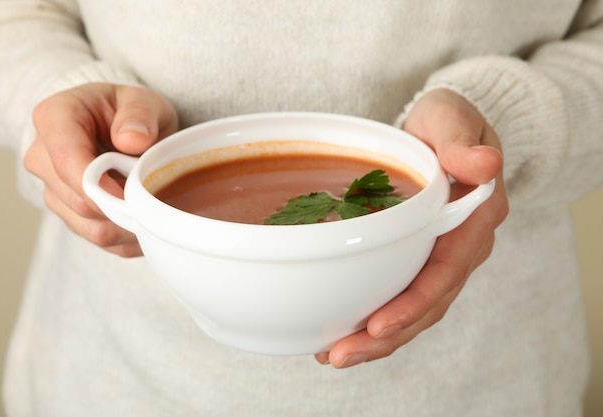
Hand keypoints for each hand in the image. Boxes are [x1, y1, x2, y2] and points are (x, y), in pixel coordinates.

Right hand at [24, 83, 178, 256]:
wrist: (123, 130)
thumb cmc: (130, 113)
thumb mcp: (143, 101)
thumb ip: (139, 114)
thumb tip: (132, 140)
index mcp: (55, 119)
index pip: (66, 160)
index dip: (99, 185)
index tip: (131, 194)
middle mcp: (43, 158)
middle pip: (78, 201)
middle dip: (122, 204)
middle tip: (157, 193)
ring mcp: (54, 191)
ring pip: (91, 226)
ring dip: (128, 223)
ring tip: (154, 203)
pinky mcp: (69, 216)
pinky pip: (101, 240)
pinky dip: (129, 236)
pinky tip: (146, 218)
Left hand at [315, 89, 508, 367]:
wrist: (445, 129)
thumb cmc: (448, 121)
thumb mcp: (453, 119)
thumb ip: (464, 143)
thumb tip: (485, 164)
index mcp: (475, 216)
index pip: (446, 270)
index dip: (414, 302)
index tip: (377, 325)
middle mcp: (463, 246)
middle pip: (429, 303)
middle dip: (386, 335)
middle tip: (338, 355)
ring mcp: (443, 256)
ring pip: (416, 309)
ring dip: (378, 338)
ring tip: (333, 355)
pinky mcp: (422, 258)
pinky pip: (405, 295)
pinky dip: (377, 319)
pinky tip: (343, 332)